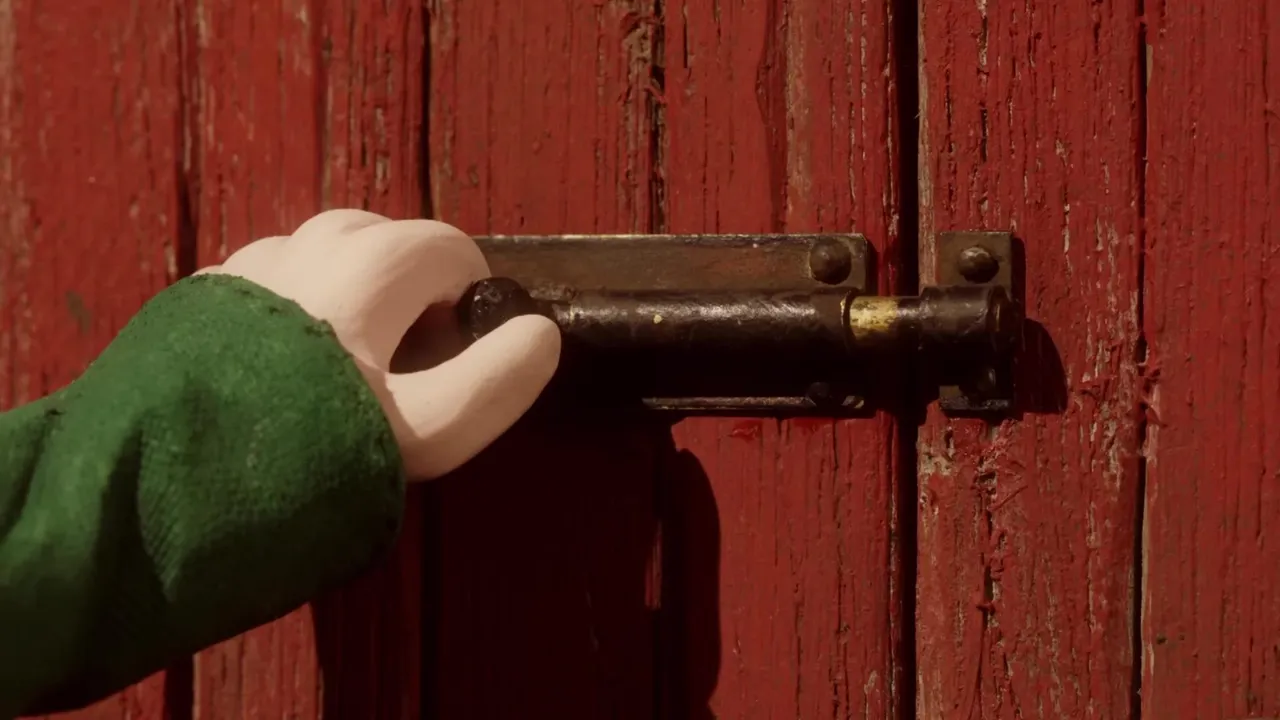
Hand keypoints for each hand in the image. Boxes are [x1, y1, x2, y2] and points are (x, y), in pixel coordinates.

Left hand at [198, 209, 560, 479]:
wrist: (165, 487)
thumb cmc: (312, 453)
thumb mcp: (429, 430)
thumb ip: (498, 379)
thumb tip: (538, 334)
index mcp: (371, 261)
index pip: (453, 250)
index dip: (470, 306)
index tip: (453, 363)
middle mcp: (308, 242)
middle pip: (389, 245)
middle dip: (412, 297)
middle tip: (401, 376)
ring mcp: (248, 264)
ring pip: (327, 260)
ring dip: (353, 300)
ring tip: (341, 376)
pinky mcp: (202, 297)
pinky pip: (274, 285)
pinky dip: (297, 312)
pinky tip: (282, 377)